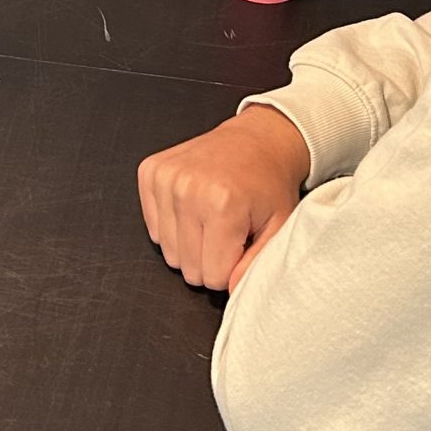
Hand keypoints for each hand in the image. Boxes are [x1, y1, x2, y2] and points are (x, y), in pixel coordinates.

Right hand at [136, 104, 309, 290]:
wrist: (257, 139)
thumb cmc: (268, 184)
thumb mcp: (279, 227)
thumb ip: (256, 265)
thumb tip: (230, 291)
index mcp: (223, 204)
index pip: (213, 276)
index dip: (231, 267)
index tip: (241, 244)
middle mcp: (188, 188)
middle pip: (187, 267)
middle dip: (209, 259)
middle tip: (227, 231)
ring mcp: (166, 178)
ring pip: (168, 252)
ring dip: (190, 243)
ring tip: (210, 218)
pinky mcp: (150, 171)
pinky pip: (152, 228)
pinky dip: (173, 225)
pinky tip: (192, 207)